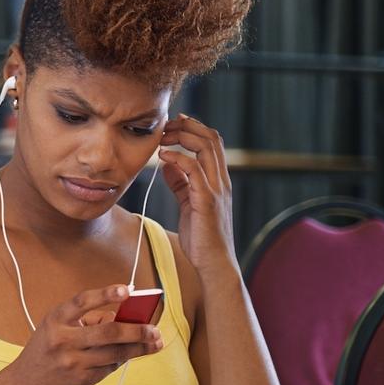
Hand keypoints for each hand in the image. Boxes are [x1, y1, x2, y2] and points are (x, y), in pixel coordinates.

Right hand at [5, 286, 163, 384]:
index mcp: (56, 320)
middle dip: (137, 331)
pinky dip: (120, 361)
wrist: (25, 384)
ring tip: (154, 343)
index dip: (106, 294)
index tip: (127, 290)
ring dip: (139, 348)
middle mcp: (63, 340)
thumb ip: (85, 320)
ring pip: (116, 353)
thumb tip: (120, 317)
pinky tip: (126, 356)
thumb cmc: (45, 350)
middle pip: (109, 332)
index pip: (83, 301)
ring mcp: (73, 362)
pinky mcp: (81, 380)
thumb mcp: (57, 328)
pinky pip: (109, 367)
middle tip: (154, 330)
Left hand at [159, 114, 237, 275]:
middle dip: (188, 126)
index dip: (194, 128)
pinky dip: (179, 158)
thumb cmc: (200, 236)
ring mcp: (216, 189)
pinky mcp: (207, 200)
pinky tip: (163, 156)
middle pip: (211, 139)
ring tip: (163, 136)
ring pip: (206, 149)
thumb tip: (167, 165)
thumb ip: (180, 184)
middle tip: (166, 124)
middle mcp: (221, 180)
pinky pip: (195, 171)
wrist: (213, 262)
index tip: (174, 122)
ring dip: (183, 136)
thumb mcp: (188, 204)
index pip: (212, 143)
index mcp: (217, 180)